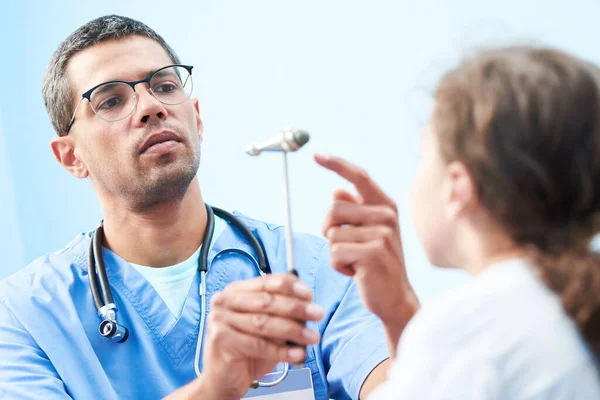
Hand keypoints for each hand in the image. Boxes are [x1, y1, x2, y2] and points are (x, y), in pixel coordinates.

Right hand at [200, 274, 323, 398]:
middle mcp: (225, 301)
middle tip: (317, 314)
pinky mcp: (221, 340)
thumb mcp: (268, 327)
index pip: (267, 282)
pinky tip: (297, 354)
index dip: (291, 286)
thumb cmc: (247, 350)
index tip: (309, 295)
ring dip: (293, 330)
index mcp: (236, 291)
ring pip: (264, 322)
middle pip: (267, 301)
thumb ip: (282, 314)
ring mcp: (220, 319)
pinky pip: (258, 344)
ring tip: (311, 337)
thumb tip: (308, 307)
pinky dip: (281, 350)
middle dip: (297, 308)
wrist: (224, 378)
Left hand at [315, 154, 417, 346]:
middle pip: (333, 208)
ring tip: (355, 262)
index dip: (336, 164)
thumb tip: (337, 191)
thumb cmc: (376, 264)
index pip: (359, 176)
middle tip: (344, 248)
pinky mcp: (374, 253)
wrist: (395, 298)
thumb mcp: (366, 234)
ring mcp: (382, 233)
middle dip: (328, 230)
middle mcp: (386, 215)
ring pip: (331, 234)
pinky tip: (357, 273)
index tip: (316, 155)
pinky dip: (338, 266)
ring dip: (335, 252)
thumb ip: (354, 211)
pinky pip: (335, 252)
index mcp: (384, 206)